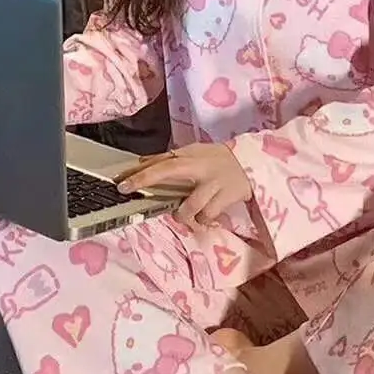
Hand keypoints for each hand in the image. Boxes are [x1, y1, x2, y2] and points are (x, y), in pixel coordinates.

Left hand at [117, 142, 251, 231]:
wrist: (253, 163)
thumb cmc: (218, 160)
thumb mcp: (195, 154)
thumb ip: (170, 160)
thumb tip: (141, 162)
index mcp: (190, 156)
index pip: (161, 162)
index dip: (140, 172)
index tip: (121, 182)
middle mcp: (199, 166)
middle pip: (168, 170)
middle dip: (146, 180)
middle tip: (128, 190)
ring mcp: (213, 182)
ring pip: (189, 205)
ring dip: (183, 215)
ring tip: (185, 215)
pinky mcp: (227, 196)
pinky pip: (207, 215)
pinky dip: (203, 219)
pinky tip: (205, 216)